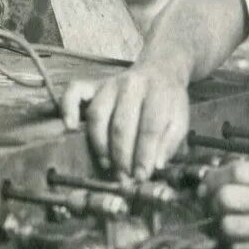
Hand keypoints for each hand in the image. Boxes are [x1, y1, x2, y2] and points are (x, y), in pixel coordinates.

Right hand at [60, 63, 190, 179]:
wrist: (160, 70)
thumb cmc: (168, 102)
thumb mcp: (180, 120)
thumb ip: (170, 143)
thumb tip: (155, 166)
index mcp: (158, 92)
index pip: (150, 127)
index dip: (144, 155)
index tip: (141, 176)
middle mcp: (132, 85)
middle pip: (122, 124)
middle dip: (122, 156)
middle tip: (124, 177)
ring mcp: (110, 83)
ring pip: (98, 114)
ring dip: (100, 144)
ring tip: (107, 164)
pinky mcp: (93, 84)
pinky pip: (74, 92)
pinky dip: (68, 108)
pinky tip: (70, 127)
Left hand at [209, 161, 248, 248]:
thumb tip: (225, 176)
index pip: (236, 171)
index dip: (215, 177)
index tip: (209, 185)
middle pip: (225, 197)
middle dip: (214, 203)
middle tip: (216, 209)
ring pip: (228, 226)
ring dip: (224, 229)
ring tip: (232, 229)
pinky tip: (245, 245)